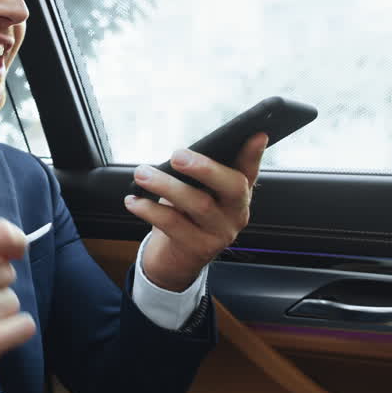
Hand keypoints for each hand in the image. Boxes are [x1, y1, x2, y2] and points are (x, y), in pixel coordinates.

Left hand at [127, 133, 267, 291]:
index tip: (257, 133)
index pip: (251, 169)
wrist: (177, 259)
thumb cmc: (185, 214)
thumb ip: (198, 173)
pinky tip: (133, 200)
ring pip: (199, 204)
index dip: (254, 152)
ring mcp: (221, 232)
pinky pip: (173, 224)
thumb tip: (182, 154)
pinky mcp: (200, 248)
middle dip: (205, 168)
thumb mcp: (196, 191)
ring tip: (142, 174)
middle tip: (177, 155)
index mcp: (239, 192)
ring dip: (166, 185)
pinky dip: (149, 209)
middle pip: (232, 186)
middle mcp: (237, 212)